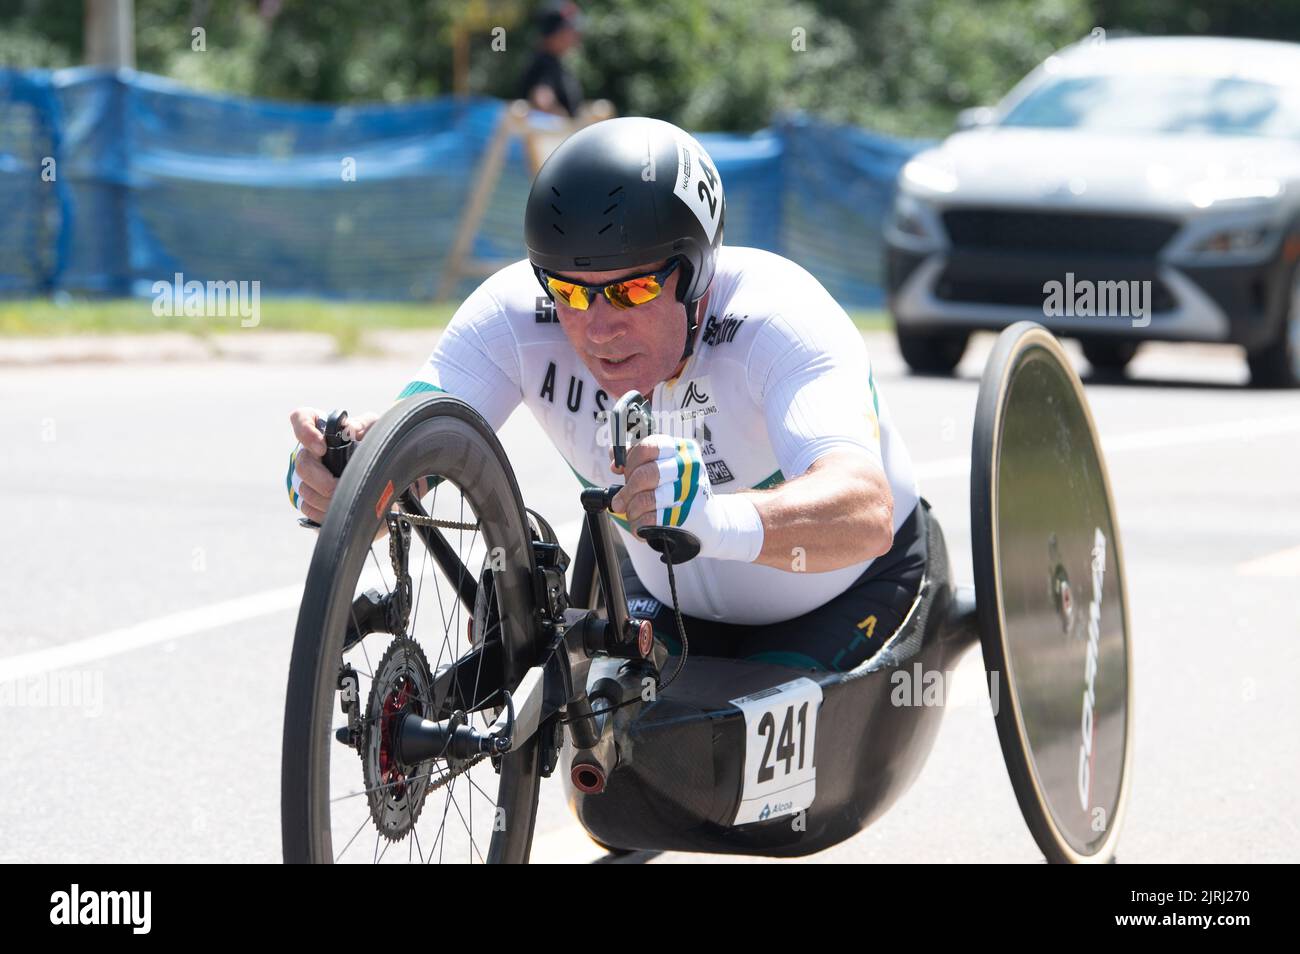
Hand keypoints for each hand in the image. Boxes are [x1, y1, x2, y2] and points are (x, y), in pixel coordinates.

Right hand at [287, 407, 379, 522]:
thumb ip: (366, 425)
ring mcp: (309, 476)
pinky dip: (324, 512)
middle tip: (338, 486)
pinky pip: (308, 507)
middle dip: (321, 479)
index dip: (305, 430)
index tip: (321, 448)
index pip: (302, 417)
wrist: (384, 482)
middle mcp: (312, 452)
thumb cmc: (377, 449)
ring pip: (305, 489)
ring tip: (347, 500)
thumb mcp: (377, 431)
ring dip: (326, 499)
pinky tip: (341, 509)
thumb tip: (351, 430)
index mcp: (325, 430)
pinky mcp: (311, 499)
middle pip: (302, 463)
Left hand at [610, 434, 763, 561]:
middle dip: (627, 490)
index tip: (621, 471)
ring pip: (646, 499)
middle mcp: (689, 466)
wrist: (709, 518)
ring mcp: (690, 490)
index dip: (629, 460)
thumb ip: (638, 460)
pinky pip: (652, 520)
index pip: (648, 446)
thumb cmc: (679, 489)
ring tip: (630, 513)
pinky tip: (639, 525)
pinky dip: (639, 524)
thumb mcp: (664, 467)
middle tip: (619, 501)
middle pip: (646, 473)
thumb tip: (615, 462)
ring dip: (632, 509)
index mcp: (682, 449)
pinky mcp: (688, 514)